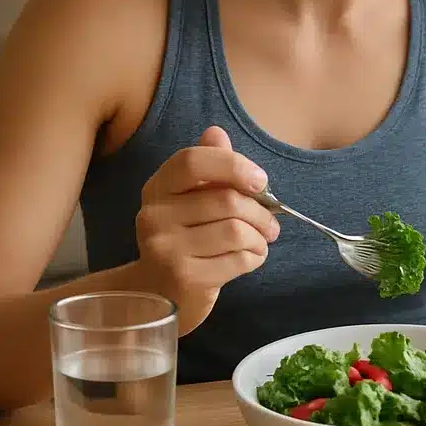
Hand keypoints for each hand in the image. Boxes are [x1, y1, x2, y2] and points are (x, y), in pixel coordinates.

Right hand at [133, 126, 279, 335]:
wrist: (159, 293)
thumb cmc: (187, 237)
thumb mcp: (194, 198)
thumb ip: (210, 166)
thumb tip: (216, 132)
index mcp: (158, 188)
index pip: (193, 161)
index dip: (234, 165)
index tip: (260, 181)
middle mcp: (154, 216)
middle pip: (227, 200)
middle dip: (261, 212)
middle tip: (271, 223)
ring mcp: (166, 249)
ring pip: (236, 231)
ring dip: (261, 237)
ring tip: (261, 241)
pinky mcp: (184, 278)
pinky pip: (239, 259)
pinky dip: (256, 257)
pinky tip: (251, 258)